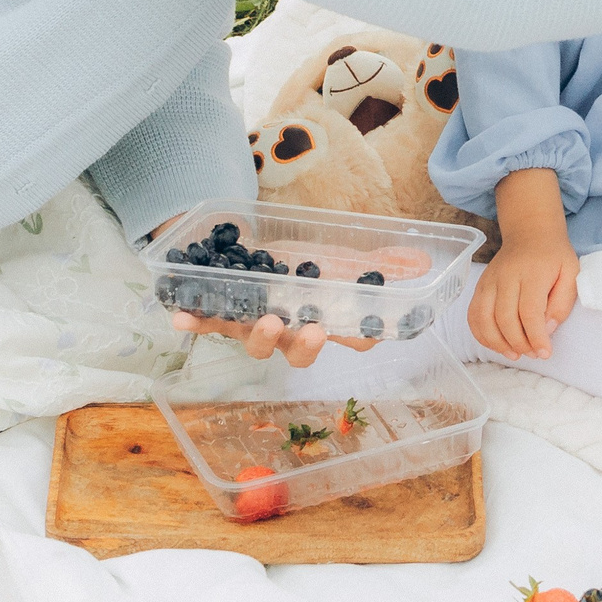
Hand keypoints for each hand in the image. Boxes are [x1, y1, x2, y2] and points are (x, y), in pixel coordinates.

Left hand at [145, 212, 371, 365]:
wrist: (260, 250)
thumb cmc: (308, 263)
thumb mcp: (346, 258)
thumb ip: (381, 262)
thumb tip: (423, 261)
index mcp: (327, 322)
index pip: (353, 338)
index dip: (360, 337)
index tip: (367, 331)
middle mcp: (292, 333)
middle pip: (298, 351)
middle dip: (304, 345)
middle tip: (311, 330)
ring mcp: (256, 325)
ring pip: (257, 342)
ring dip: (259, 336)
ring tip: (263, 320)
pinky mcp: (225, 312)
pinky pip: (209, 321)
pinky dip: (194, 319)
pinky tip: (178, 314)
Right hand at [472, 168, 579, 358]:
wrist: (530, 232)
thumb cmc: (553, 255)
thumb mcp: (571, 273)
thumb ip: (562, 302)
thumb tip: (547, 329)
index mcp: (532, 273)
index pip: (529, 312)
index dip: (536, 337)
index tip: (545, 353)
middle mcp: (506, 276)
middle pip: (505, 319)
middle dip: (519, 344)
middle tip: (534, 354)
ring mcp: (489, 281)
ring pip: (484, 319)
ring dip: (498, 343)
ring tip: (515, 354)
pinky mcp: (480, 286)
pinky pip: (473, 315)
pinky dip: (481, 334)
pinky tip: (497, 344)